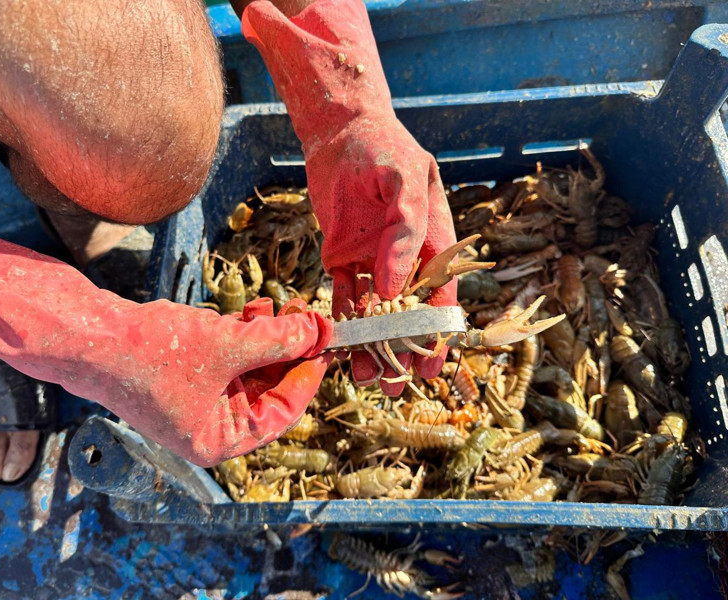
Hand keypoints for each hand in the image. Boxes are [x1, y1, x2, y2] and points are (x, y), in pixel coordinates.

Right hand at [0, 227, 333, 465]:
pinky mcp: (186, 376)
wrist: (93, 337)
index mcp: (218, 440)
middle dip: (286, 352)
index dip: (306, 377)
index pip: (280, 414)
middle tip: (307, 320)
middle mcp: (209, 427)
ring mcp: (196, 401)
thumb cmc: (155, 354)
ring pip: (248, 371)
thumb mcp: (228, 345)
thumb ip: (277, 340)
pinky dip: (242, 337)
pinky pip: (227, 360)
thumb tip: (316, 332)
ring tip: (279, 308)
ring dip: (266, 339)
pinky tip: (252, 311)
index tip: (325, 347)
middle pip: (266, 390)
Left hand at [243, 0, 457, 394]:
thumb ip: (405, 231)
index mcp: (431, 242)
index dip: (434, 332)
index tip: (429, 365)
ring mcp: (371, 259)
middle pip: (405, 313)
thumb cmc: (384, 149)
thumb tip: (391, 288)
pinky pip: (341, 293)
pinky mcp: (341, 256)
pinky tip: (337, 342)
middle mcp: (403, 258)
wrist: (341, 131)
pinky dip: (339, 317)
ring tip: (363, 375)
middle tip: (392, 384)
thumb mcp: (406, 180)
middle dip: (400, 349)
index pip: (438, 296)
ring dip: (369, 342)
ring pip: (372, 310)